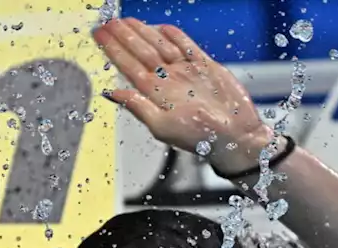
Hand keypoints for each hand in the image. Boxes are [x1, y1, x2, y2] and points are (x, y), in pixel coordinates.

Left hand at [93, 19, 272, 173]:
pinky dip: (176, 36)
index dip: (113, 50)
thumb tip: (112, 93)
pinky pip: (187, 46)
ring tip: (129, 20)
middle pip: (142, 52)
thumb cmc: (202, 138)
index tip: (99, 35)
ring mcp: (187, 72)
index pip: (129, 66)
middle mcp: (169, 81)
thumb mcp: (163, 127)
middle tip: (109, 21)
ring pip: (161, 45)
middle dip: (125, 36)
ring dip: (145, 32)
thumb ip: (138, 107)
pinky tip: (163, 28)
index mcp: (156, 94)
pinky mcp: (206, 67)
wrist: (238, 136)